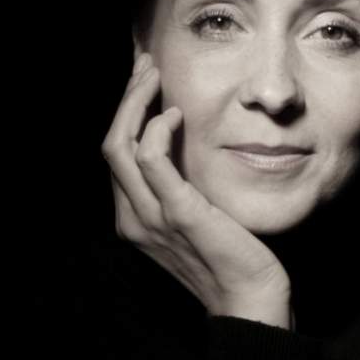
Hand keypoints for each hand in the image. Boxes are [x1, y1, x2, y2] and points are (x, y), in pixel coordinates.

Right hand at [100, 52, 292, 327]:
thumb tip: (180, 139)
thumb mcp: (194, 211)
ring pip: (120, 146)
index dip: (124, 110)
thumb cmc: (228, 250)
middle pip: (110, 144)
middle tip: (145, 65)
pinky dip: (154, 130)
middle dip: (126, 98)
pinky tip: (173, 113)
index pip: (115, 153)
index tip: (142, 79)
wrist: (249, 295)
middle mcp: (132, 217)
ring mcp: (151, 217)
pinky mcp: (179, 214)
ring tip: (153, 73)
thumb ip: (178, 183)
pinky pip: (151, 161)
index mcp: (133, 216)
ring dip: (134, 102)